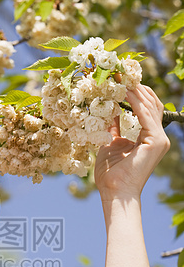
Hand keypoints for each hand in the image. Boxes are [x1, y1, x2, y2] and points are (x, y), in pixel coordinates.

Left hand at [94, 84, 169, 200]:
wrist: (115, 192)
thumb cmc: (110, 175)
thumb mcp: (109, 143)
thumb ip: (112, 127)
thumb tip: (107, 109)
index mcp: (149, 138)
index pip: (146, 109)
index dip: (134, 94)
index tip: (119, 81)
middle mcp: (158, 137)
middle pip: (151, 104)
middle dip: (136, 88)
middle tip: (120, 74)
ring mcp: (159, 139)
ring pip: (150, 106)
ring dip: (134, 91)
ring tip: (120, 78)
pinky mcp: (156, 141)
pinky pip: (146, 115)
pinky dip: (135, 102)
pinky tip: (123, 92)